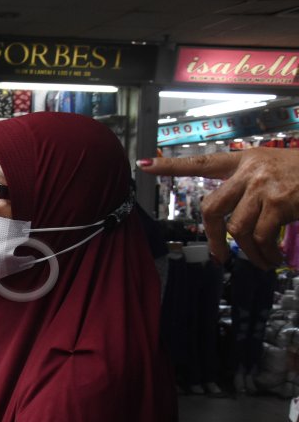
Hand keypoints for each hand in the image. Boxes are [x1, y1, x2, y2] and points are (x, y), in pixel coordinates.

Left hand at [139, 150, 298, 267]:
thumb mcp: (276, 169)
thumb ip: (252, 187)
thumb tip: (237, 224)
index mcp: (244, 160)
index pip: (200, 162)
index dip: (170, 165)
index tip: (142, 165)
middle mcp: (249, 170)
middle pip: (211, 207)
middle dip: (212, 236)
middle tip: (217, 255)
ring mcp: (263, 185)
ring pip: (237, 228)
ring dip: (247, 252)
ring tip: (260, 260)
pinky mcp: (279, 202)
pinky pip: (261, 237)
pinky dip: (265, 254)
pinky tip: (273, 259)